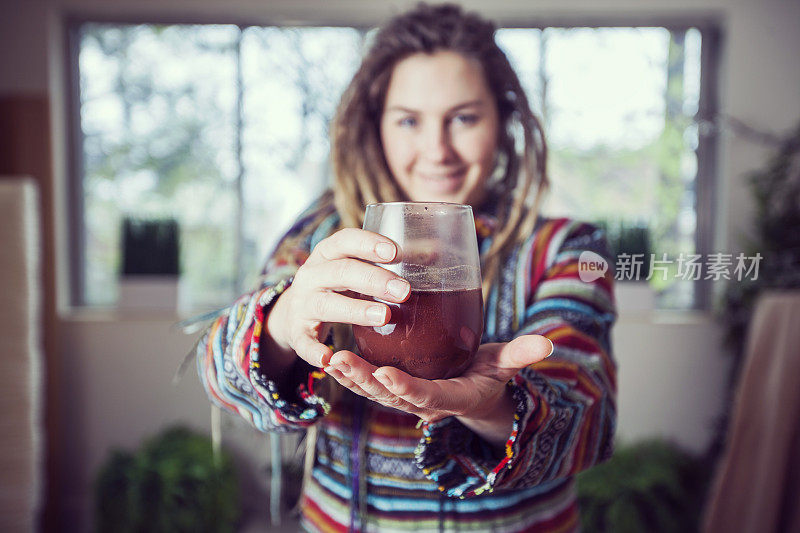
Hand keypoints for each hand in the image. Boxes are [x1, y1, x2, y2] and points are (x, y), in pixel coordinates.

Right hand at [266, 228, 410, 367]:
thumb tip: (435, 252)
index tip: (395, 252)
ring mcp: (302, 303)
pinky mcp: (296, 331)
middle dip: (374, 280)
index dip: (368, 244)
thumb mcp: (354, 267)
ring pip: (326, 304)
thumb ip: (387, 262)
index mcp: (327, 253)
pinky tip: (328, 358)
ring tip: (384, 317)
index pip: (345, 240)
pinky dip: (314, 350)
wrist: (293, 311)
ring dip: (355, 310)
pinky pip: (303, 341)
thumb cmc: (337, 285)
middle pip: (341, 272)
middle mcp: (312, 275)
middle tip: (404, 291)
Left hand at [323, 335, 553, 428]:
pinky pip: (366, 383)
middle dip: (363, 380)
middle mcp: (422, 402)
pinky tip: (327, 354)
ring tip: (329, 356)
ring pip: (371, 391)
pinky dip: (347, 373)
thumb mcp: (505, 366)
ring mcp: (403, 396)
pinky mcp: (391, 387)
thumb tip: (547, 344)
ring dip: (349, 376)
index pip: (426, 396)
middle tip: (341, 360)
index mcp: (450, 398)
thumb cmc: (489, 375)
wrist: (474, 392)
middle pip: (388, 396)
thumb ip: (520, 355)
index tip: (386, 375)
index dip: (406, 389)